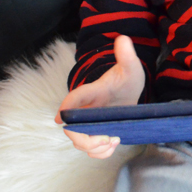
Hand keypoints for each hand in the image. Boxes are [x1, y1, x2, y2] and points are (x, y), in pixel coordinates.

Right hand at [55, 35, 144, 158]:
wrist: (128, 92)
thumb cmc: (125, 79)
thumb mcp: (130, 67)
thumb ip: (126, 56)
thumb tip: (123, 38)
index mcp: (92, 92)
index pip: (75, 98)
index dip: (66, 106)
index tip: (60, 117)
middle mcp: (85, 109)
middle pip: (73, 128)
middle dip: (86, 139)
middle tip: (107, 138)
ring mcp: (89, 123)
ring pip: (80, 141)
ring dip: (94, 148)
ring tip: (113, 141)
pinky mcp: (95, 133)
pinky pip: (90, 149)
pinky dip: (99, 153)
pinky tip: (112, 146)